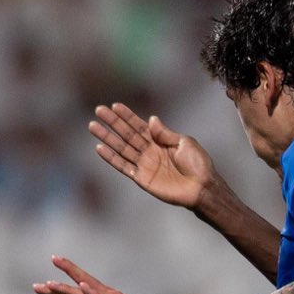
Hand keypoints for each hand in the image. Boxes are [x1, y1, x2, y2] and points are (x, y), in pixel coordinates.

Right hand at [90, 102, 220, 211]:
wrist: (201, 187)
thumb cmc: (197, 164)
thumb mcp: (184, 142)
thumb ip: (165, 132)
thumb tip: (151, 119)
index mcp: (160, 139)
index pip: (139, 125)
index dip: (127, 116)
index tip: (114, 106)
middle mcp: (149, 150)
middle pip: (127, 134)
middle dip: (113, 122)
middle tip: (98, 110)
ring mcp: (144, 164)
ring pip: (121, 148)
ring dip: (107, 137)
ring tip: (93, 126)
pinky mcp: (141, 178)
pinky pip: (123, 166)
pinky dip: (111, 158)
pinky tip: (99, 148)